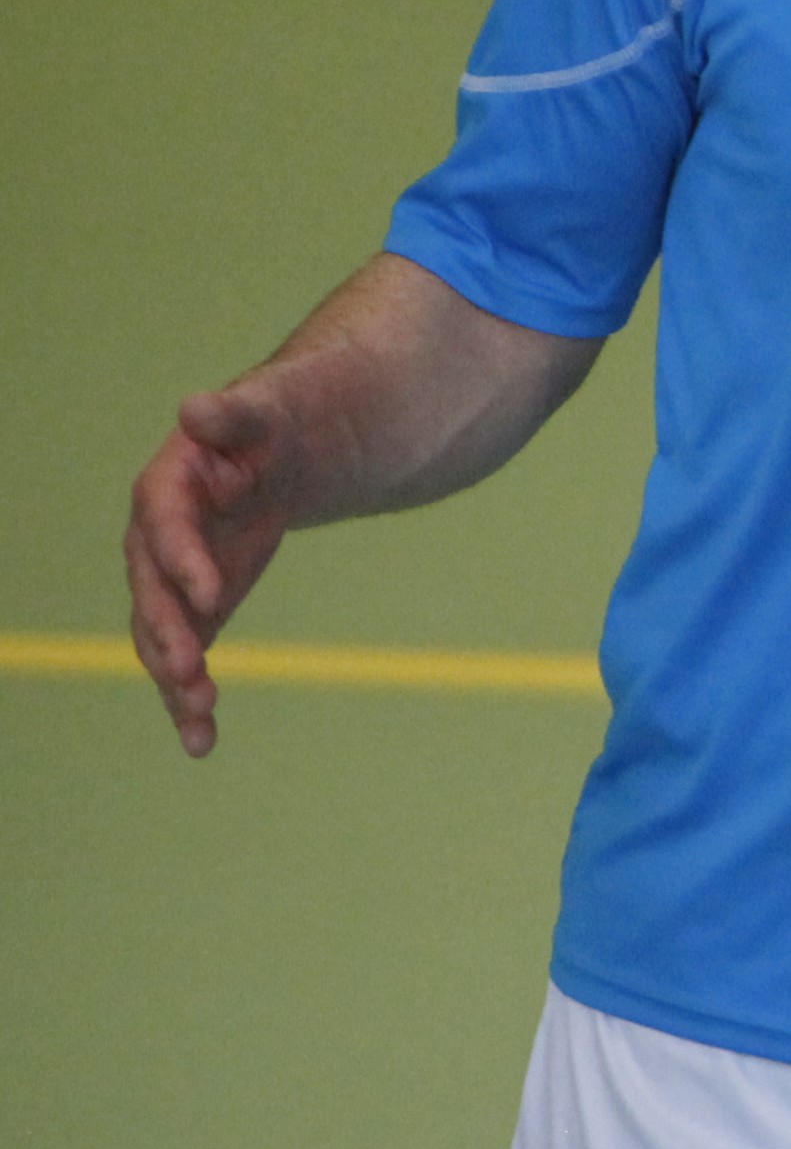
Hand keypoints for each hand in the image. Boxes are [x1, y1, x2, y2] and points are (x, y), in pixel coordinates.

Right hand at [124, 382, 299, 759]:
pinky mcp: (195, 609)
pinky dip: (190, 698)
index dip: (184, 559)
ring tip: (199, 720)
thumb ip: (234, 416)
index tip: (212, 596)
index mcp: (168, 486)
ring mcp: (171, 578)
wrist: (281, 451)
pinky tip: (201, 741)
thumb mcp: (267, 412)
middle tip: (191, 672)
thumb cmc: (275, 423)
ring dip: (175, 679)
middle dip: (169, 632)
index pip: (166, 524)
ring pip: (162, 635)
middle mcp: (155, 538)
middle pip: (152, 589)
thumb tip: (197, 406)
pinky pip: (186, 656)